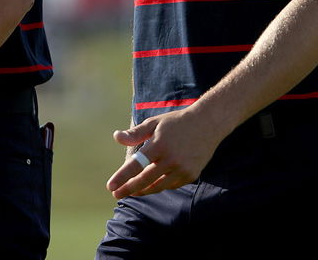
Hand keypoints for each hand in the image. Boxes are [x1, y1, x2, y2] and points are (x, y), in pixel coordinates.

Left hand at [105, 107, 223, 199]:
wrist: (207, 124)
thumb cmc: (176, 122)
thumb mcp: (154, 123)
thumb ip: (135, 133)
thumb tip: (116, 137)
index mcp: (159, 145)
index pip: (136, 165)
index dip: (122, 177)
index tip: (110, 187)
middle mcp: (171, 159)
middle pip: (145, 180)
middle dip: (129, 189)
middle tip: (116, 194)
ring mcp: (182, 169)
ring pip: (158, 186)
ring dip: (143, 190)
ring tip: (131, 192)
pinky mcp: (191, 175)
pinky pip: (171, 185)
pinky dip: (159, 185)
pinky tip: (151, 185)